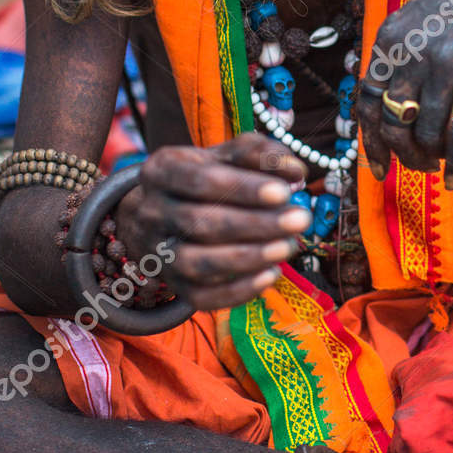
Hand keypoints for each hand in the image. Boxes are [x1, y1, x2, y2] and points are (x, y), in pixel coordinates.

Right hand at [116, 134, 308, 310]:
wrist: (166, 212)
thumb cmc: (206, 177)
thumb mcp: (227, 155)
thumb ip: (261, 155)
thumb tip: (296, 171)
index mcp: (162, 170)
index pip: (201, 180)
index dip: (243, 188)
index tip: (284, 192)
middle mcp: (152, 212)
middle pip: (202, 222)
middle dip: (256, 224)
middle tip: (300, 220)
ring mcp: (158, 253)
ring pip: (198, 263)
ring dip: (248, 258)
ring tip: (288, 247)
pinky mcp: (174, 285)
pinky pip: (202, 297)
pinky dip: (238, 290)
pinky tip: (271, 275)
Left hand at [358, 0, 452, 188]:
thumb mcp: (417, 21)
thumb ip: (401, 60)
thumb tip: (395, 111)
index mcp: (389, 40)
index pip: (367, 101)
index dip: (370, 140)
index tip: (377, 167)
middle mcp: (410, 54)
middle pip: (394, 123)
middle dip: (403, 154)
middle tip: (417, 165)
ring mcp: (445, 66)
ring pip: (427, 133)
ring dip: (431, 158)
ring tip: (439, 165)